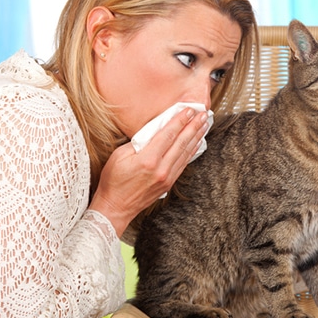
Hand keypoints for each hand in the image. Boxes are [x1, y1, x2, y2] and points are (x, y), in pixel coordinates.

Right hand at [89, 108, 209, 236]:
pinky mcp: (168, 183)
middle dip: (193, 126)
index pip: (168, 135)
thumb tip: (155, 131)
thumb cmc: (113, 180)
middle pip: (181, 143)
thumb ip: (139, 142)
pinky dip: (191, 151)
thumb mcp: (120, 156)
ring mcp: (167, 177)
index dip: (180, 120)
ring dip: (196, 137)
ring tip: (204, 125)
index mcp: (148, 160)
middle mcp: (161, 169)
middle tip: (203, 114)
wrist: (116, 207)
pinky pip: (183, 164)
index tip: (189, 110)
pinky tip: (196, 143)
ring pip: (185, 153)